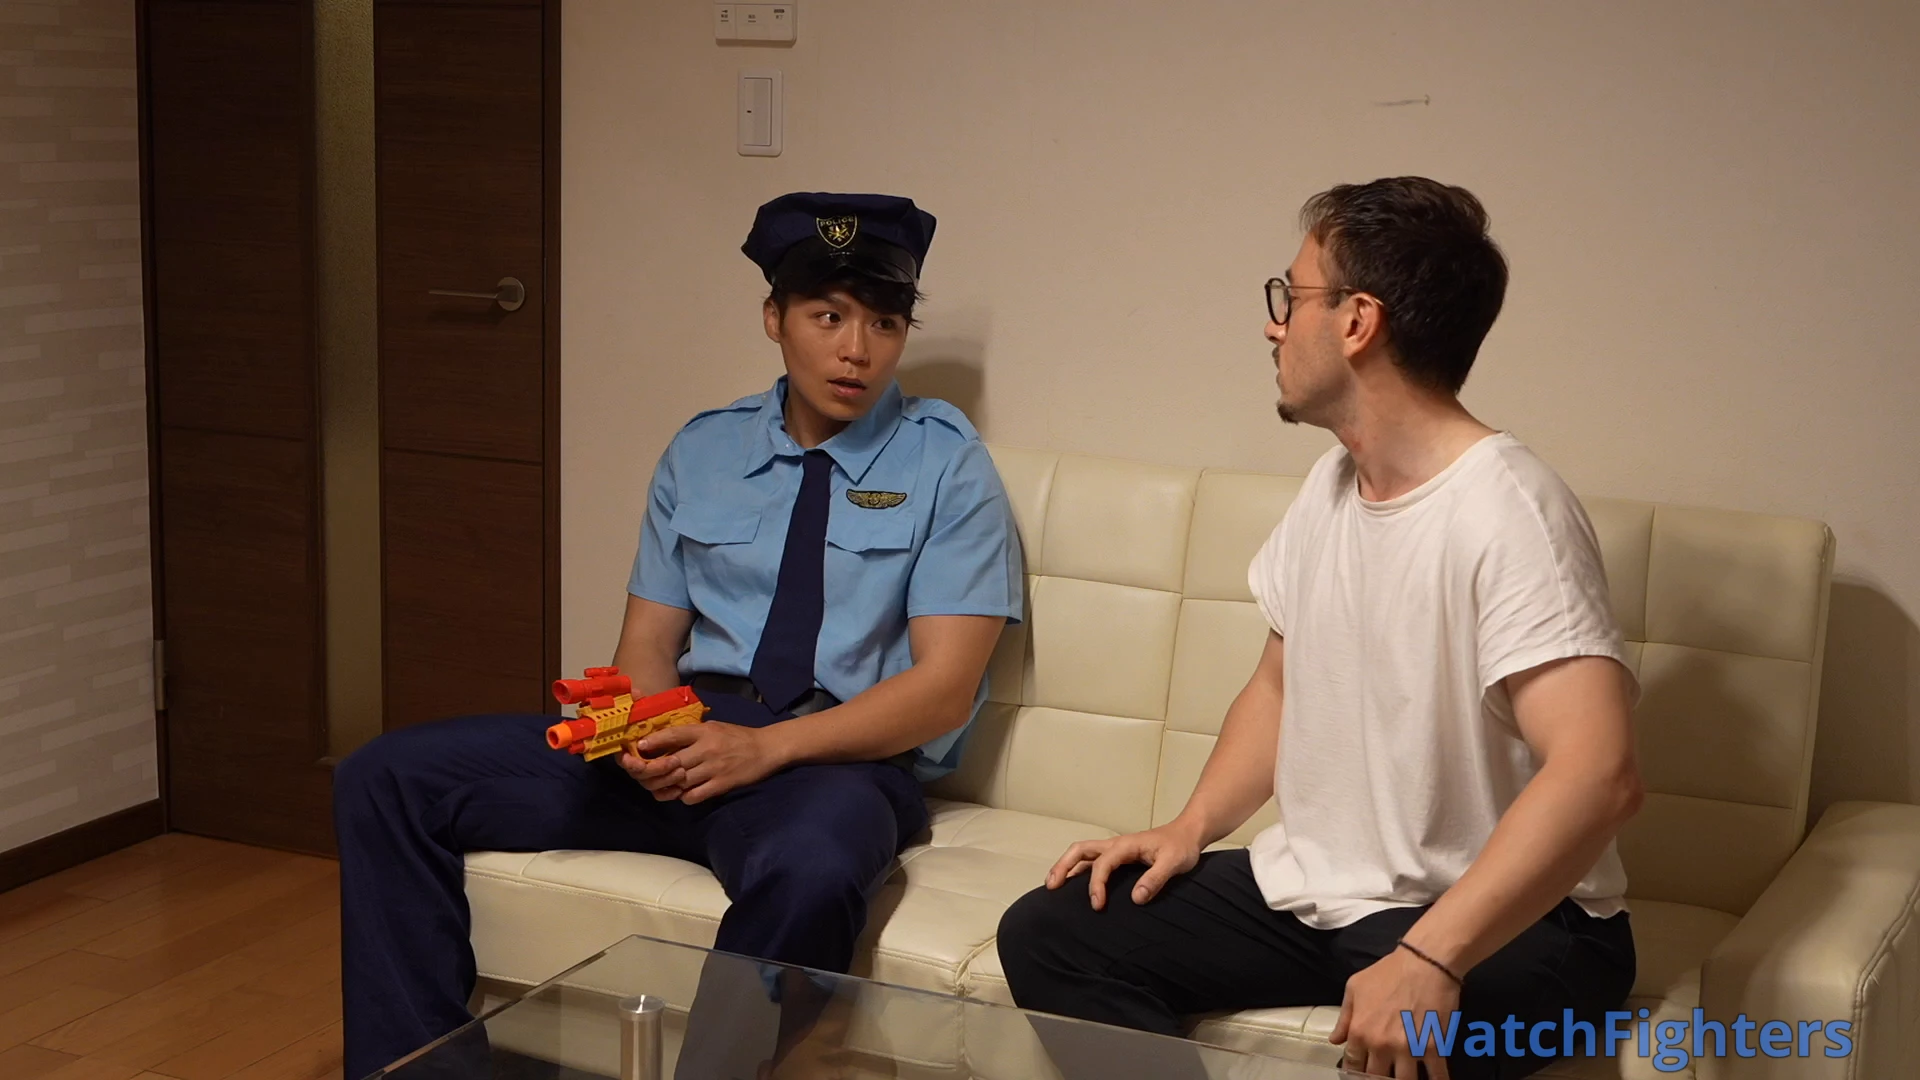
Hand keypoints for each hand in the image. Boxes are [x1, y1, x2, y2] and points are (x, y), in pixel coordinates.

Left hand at [618, 722, 784, 804]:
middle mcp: (706, 749)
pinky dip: (685, 797)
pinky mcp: (722, 784)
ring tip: (663, 787)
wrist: (766, 749)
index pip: (673, 735)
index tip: (640, 747)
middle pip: (671, 763)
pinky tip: (685, 794)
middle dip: (655, 771)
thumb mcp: (713, 728)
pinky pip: (694, 795)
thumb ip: (691, 734)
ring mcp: (714, 768)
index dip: (654, 742)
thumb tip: (664, 740)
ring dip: (668, 787)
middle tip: (645, 775)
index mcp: (703, 731)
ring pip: (680, 781)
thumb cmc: (736, 737)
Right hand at [1044, 821, 1203, 909]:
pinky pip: (1091, 860)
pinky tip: (1073, 884)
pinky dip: (1077, 869)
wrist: (1187, 833)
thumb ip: (1155, 879)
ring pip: (1081, 853)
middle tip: (1051, 887)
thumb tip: (1136, 898)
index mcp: (1125, 845)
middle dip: (1063, 866)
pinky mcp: (1118, 856)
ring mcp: (1115, 849)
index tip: (1097, 906)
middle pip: (1080, 850)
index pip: (1102, 864)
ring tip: (1053, 886)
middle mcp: (1115, 844)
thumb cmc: (1180, 847)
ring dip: (1066, 866)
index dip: (1096, 885)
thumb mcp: (1173, 863)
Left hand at [1329, 946, 1460, 1077]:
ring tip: (1404, 1076)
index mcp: (1360, 1032)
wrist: (1425, 962)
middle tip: (1383, 1072)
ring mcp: (1408, 1050)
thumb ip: (1344, 1018)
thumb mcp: (1355, 988)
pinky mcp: (1434, 1048)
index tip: (1362, 1073)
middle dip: (1378, 1078)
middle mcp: (1381, 1046)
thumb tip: (1335, 1040)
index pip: (1353, 1066)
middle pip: (1376, 1078)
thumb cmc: (1388, 972)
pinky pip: (1436, 1076)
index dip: (1356, 1072)